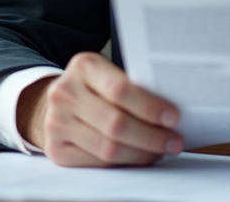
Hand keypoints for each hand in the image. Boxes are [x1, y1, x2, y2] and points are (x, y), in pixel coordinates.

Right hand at [17, 52, 182, 166]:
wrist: (57, 101)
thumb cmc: (94, 87)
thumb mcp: (108, 73)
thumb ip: (132, 86)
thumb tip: (170, 112)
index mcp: (84, 66)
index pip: (120, 90)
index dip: (149, 107)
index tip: (173, 117)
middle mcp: (65, 93)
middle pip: (115, 123)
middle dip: (151, 136)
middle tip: (174, 142)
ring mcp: (56, 122)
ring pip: (108, 147)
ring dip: (140, 153)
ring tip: (159, 151)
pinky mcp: (56, 149)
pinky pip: (97, 162)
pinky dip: (123, 163)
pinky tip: (137, 157)